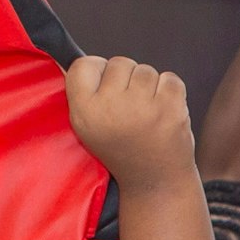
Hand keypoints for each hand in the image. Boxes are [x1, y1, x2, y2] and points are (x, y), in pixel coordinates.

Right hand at [65, 55, 196, 186]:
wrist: (155, 181)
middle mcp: (111, 108)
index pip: (83, 64)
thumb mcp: (88, 127)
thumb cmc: (121, 148)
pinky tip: (164, 113)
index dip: (98, 72)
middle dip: (126, 80)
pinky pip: (170, 78)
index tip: (106, 90)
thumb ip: (83, 93)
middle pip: (119, 63)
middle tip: (130, 109)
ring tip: (146, 113)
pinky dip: (170, 92)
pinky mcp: (170, 108)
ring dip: (149, 87)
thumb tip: (69, 57)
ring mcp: (143, 108)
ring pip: (145, 70)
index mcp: (84, 112)